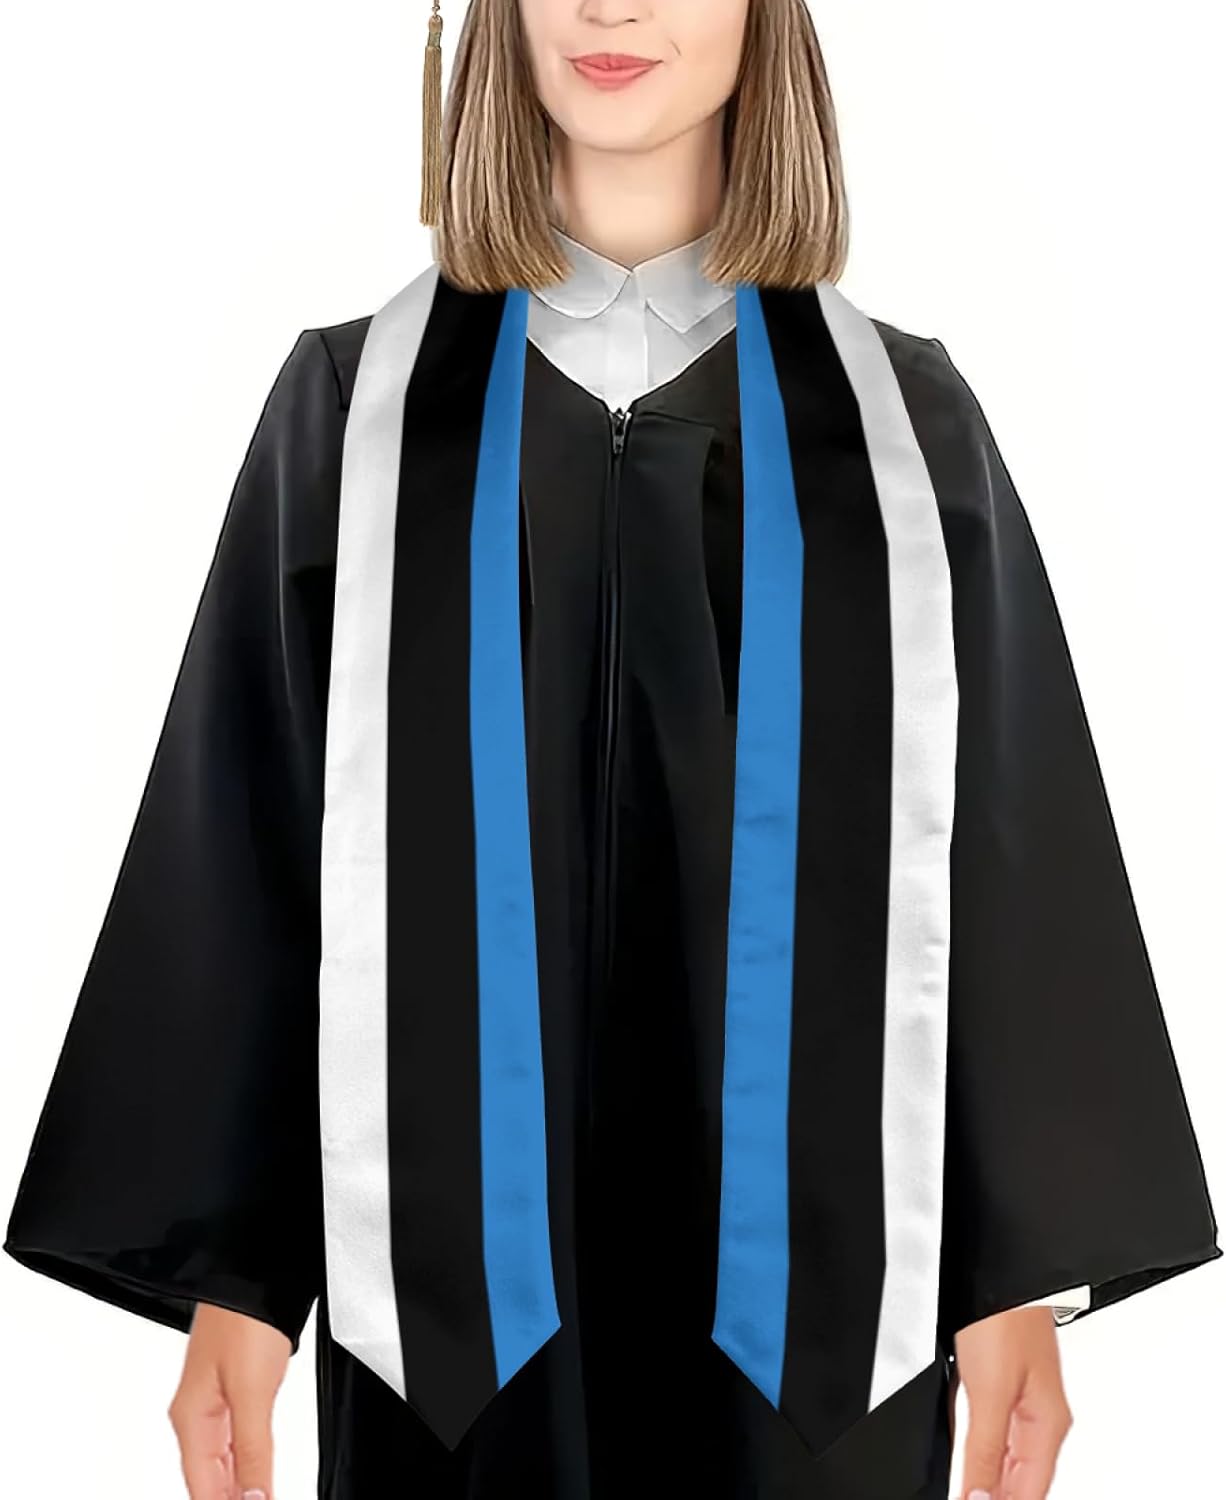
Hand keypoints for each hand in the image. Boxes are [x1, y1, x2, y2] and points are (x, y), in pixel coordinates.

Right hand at [167, 1302, 291, 1499]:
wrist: (258, 1271)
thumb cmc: (246, 1318)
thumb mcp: (252, 1390)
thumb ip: (253, 1448)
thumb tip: (256, 1499)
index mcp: (192, 1419)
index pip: (203, 1489)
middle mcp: (198, 1414)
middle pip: (210, 1481)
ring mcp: (217, 1401)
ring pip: (224, 1464)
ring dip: (240, 1490)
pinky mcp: (236, 1387)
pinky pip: (237, 1441)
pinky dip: (248, 1465)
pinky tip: (258, 1479)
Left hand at [951, 1305, 1072, 1499]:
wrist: (996, 1272)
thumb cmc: (1003, 1319)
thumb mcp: (990, 1393)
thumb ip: (985, 1449)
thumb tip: (981, 1498)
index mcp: (1047, 1423)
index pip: (1030, 1491)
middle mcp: (1039, 1414)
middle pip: (1022, 1478)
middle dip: (996, 1497)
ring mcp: (1021, 1394)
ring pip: (1007, 1455)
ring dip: (989, 1479)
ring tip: (969, 1494)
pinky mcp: (1001, 1376)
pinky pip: (993, 1428)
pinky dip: (980, 1450)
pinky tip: (965, 1457)